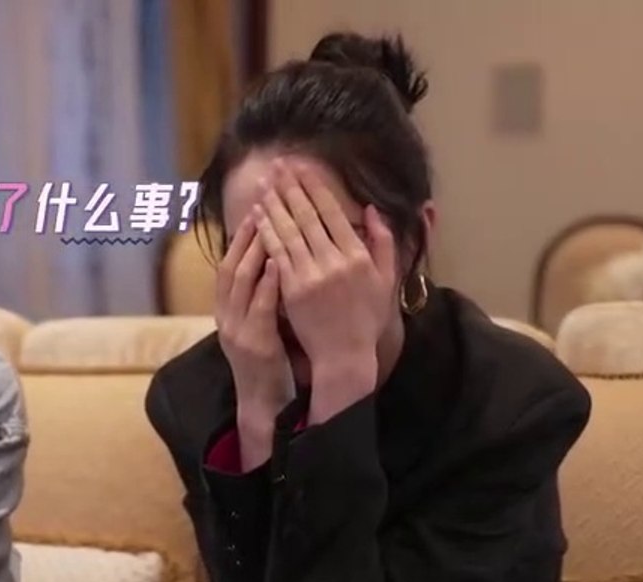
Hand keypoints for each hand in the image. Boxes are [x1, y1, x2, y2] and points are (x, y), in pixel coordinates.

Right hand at [216, 214, 294, 470]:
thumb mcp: (259, 325)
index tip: (259, 207)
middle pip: (231, 266)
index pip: (230, 264)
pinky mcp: (254, 343)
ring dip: (254, 251)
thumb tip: (274, 263)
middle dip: (246, 234)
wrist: (262, 402)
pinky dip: (267, 284)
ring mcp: (237, 329)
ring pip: (240, 282)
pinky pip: (259, 307)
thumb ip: (262, 296)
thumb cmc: (268, 362)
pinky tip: (278, 264)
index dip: (242, 236)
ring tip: (270, 223)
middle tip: (263, 203)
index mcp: (227, 310)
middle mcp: (226, 316)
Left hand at [256, 160, 397, 422]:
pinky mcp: (291, 290)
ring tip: (263, 184)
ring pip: (289, 231)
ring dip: (274, 205)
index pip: (332, 213)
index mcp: (358, 256)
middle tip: (277, 165)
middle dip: (291, 188)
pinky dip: (266, 232)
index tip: (302, 168)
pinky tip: (257, 216)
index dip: (315, 188)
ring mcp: (311, 275)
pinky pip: (277, 255)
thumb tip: (372, 210)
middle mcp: (334, 261)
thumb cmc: (365, 319)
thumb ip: (383, 243)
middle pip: (308, 216)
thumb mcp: (385, 280)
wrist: (344, 355)